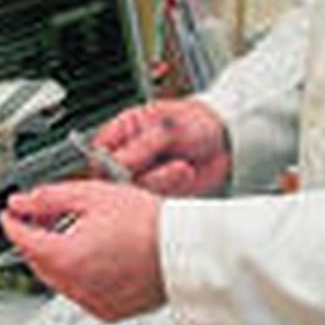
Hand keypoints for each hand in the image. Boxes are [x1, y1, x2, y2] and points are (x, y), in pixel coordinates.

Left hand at [1, 180, 162, 320]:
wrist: (185, 250)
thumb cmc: (148, 223)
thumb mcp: (91, 195)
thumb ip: (47, 198)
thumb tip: (20, 202)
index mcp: (66, 257)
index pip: (21, 240)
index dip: (11, 222)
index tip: (10, 213)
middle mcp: (75, 286)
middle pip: (36, 262)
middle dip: (33, 239)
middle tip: (42, 217)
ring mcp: (92, 302)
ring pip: (55, 280)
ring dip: (54, 258)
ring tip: (73, 233)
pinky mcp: (108, 312)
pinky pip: (78, 294)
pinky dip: (76, 277)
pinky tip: (93, 257)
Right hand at [94, 97, 229, 196]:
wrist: (226, 139)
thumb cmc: (196, 124)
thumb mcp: (168, 128)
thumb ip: (141, 146)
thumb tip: (116, 163)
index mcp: (122, 131)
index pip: (98, 152)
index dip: (106, 164)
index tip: (122, 168)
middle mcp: (129, 155)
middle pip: (113, 178)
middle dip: (138, 176)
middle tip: (161, 170)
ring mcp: (144, 175)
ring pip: (135, 191)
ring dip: (160, 182)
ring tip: (181, 168)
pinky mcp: (159, 192)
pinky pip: (155, 200)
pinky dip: (171, 189)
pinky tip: (184, 174)